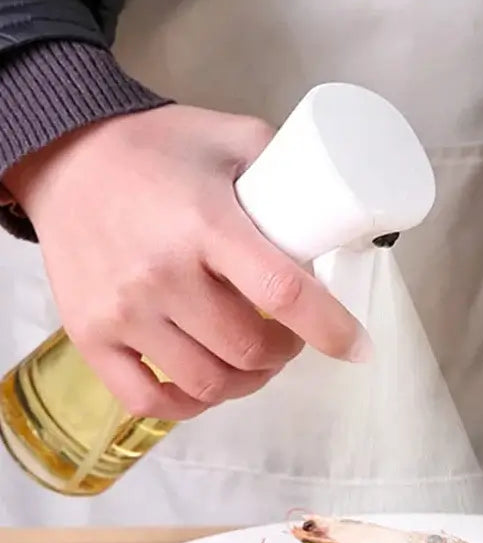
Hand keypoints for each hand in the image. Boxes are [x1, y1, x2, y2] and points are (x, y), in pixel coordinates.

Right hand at [3, 105, 370, 419]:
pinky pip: (147, 400)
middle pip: (249, 349)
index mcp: (205, 223)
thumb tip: (331, 216)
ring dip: (248, 381)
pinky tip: (209, 385)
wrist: (62, 159)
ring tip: (255, 360)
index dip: (332, 329)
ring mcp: (122, 313)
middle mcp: (161, 274)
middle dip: (287, 353)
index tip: (360, 348)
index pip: (283, 293)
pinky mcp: (88, 337)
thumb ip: (284, 170)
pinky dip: (190, 405)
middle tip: (291, 337)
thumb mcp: (229, 137)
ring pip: (208, 382)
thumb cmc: (154, 150)